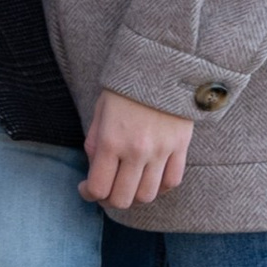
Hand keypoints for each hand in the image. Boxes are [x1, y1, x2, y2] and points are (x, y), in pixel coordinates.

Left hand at [79, 88, 193, 212]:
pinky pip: (171, 182)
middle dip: (110, 200)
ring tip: (128, 185)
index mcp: (110, 141)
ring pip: (148, 196)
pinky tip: (150, 178)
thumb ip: (94, 143)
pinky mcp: (180, 147)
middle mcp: (136, 151)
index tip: (86, 188)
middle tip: (106, 191)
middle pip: (122, 199)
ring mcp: (161, 151)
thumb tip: (94, 169)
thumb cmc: (125, 88)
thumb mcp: (100, 112)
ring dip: (134, 196)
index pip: (98, 188)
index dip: (88, 194)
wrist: (161, 65)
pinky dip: (160, 187)